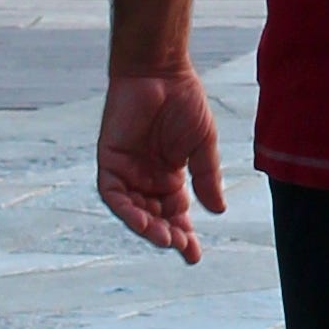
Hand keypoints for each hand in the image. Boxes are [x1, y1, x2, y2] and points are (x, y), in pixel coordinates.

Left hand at [98, 67, 225, 262]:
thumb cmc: (184, 101)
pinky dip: (126, 210)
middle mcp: (146, 178)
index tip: (194, 256)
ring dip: (147, 227)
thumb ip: (207, 177)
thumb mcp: (203, 145)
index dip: (184, 235)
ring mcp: (127, 171)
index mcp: (170, 176)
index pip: (176, 214)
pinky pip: (114, 194)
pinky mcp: (110, 161)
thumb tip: (218, 210)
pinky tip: (142, 221)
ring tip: (166, 239)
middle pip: (154, 217)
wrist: (160, 72)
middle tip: (183, 248)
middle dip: (168, 235)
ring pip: (133, 211)